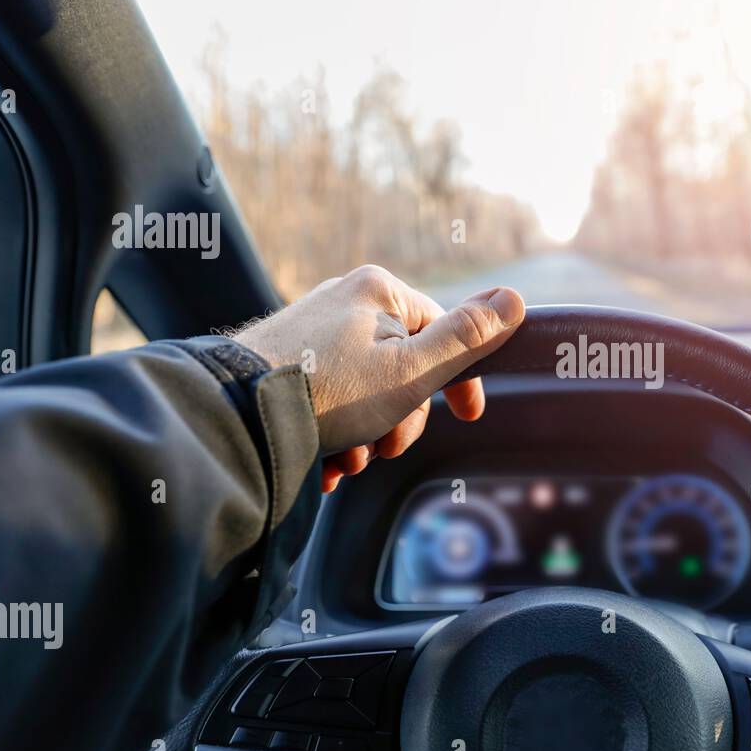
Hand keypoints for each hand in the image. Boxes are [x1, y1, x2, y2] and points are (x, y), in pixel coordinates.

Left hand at [233, 264, 524, 491]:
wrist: (234, 416)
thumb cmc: (327, 392)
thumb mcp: (412, 370)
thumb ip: (466, 338)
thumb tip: (515, 299)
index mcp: (379, 291)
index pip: (443, 330)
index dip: (459, 380)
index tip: (467, 416)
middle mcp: (344, 300)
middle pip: (405, 365)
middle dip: (402, 417)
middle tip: (383, 447)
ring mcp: (311, 330)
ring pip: (368, 388)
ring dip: (368, 433)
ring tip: (346, 458)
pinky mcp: (284, 361)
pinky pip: (330, 397)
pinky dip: (336, 432)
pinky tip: (324, 459)